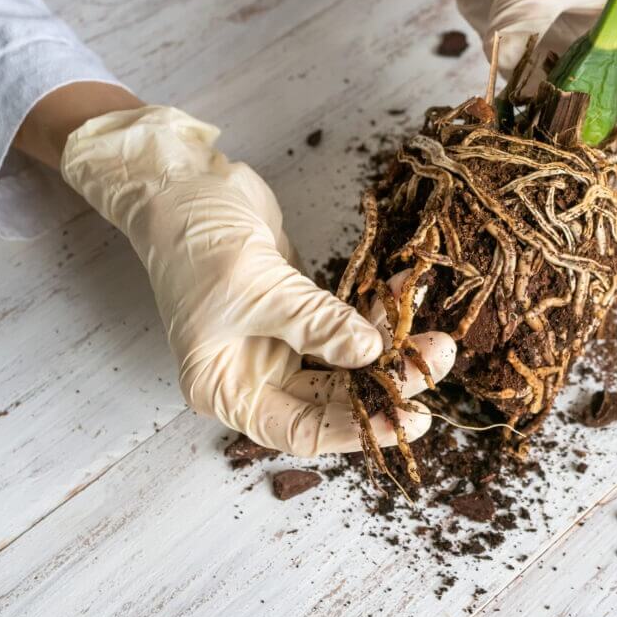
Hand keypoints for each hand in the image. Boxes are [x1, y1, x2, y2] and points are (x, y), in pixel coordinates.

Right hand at [61, 106, 455, 455]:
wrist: (182, 184)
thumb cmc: (195, 242)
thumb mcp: (255, 287)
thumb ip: (314, 323)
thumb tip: (371, 353)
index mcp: (226, 389)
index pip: (302, 431)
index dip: (357, 429)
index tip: (409, 418)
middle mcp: (253, 375)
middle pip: (332, 398)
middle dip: (385, 383)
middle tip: (435, 361)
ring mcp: (278, 342)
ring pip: (345, 362)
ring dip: (389, 347)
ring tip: (435, 334)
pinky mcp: (298, 310)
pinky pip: (345, 321)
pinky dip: (374, 311)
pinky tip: (405, 292)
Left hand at [449, 0, 616, 217]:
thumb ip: (526, 46)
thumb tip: (514, 105)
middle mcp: (613, 63)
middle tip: (614, 220)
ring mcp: (577, 80)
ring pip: (591, 143)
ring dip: (583, 182)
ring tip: (578, 223)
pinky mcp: (536, 92)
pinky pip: (542, 138)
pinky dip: (536, 165)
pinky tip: (530, 194)